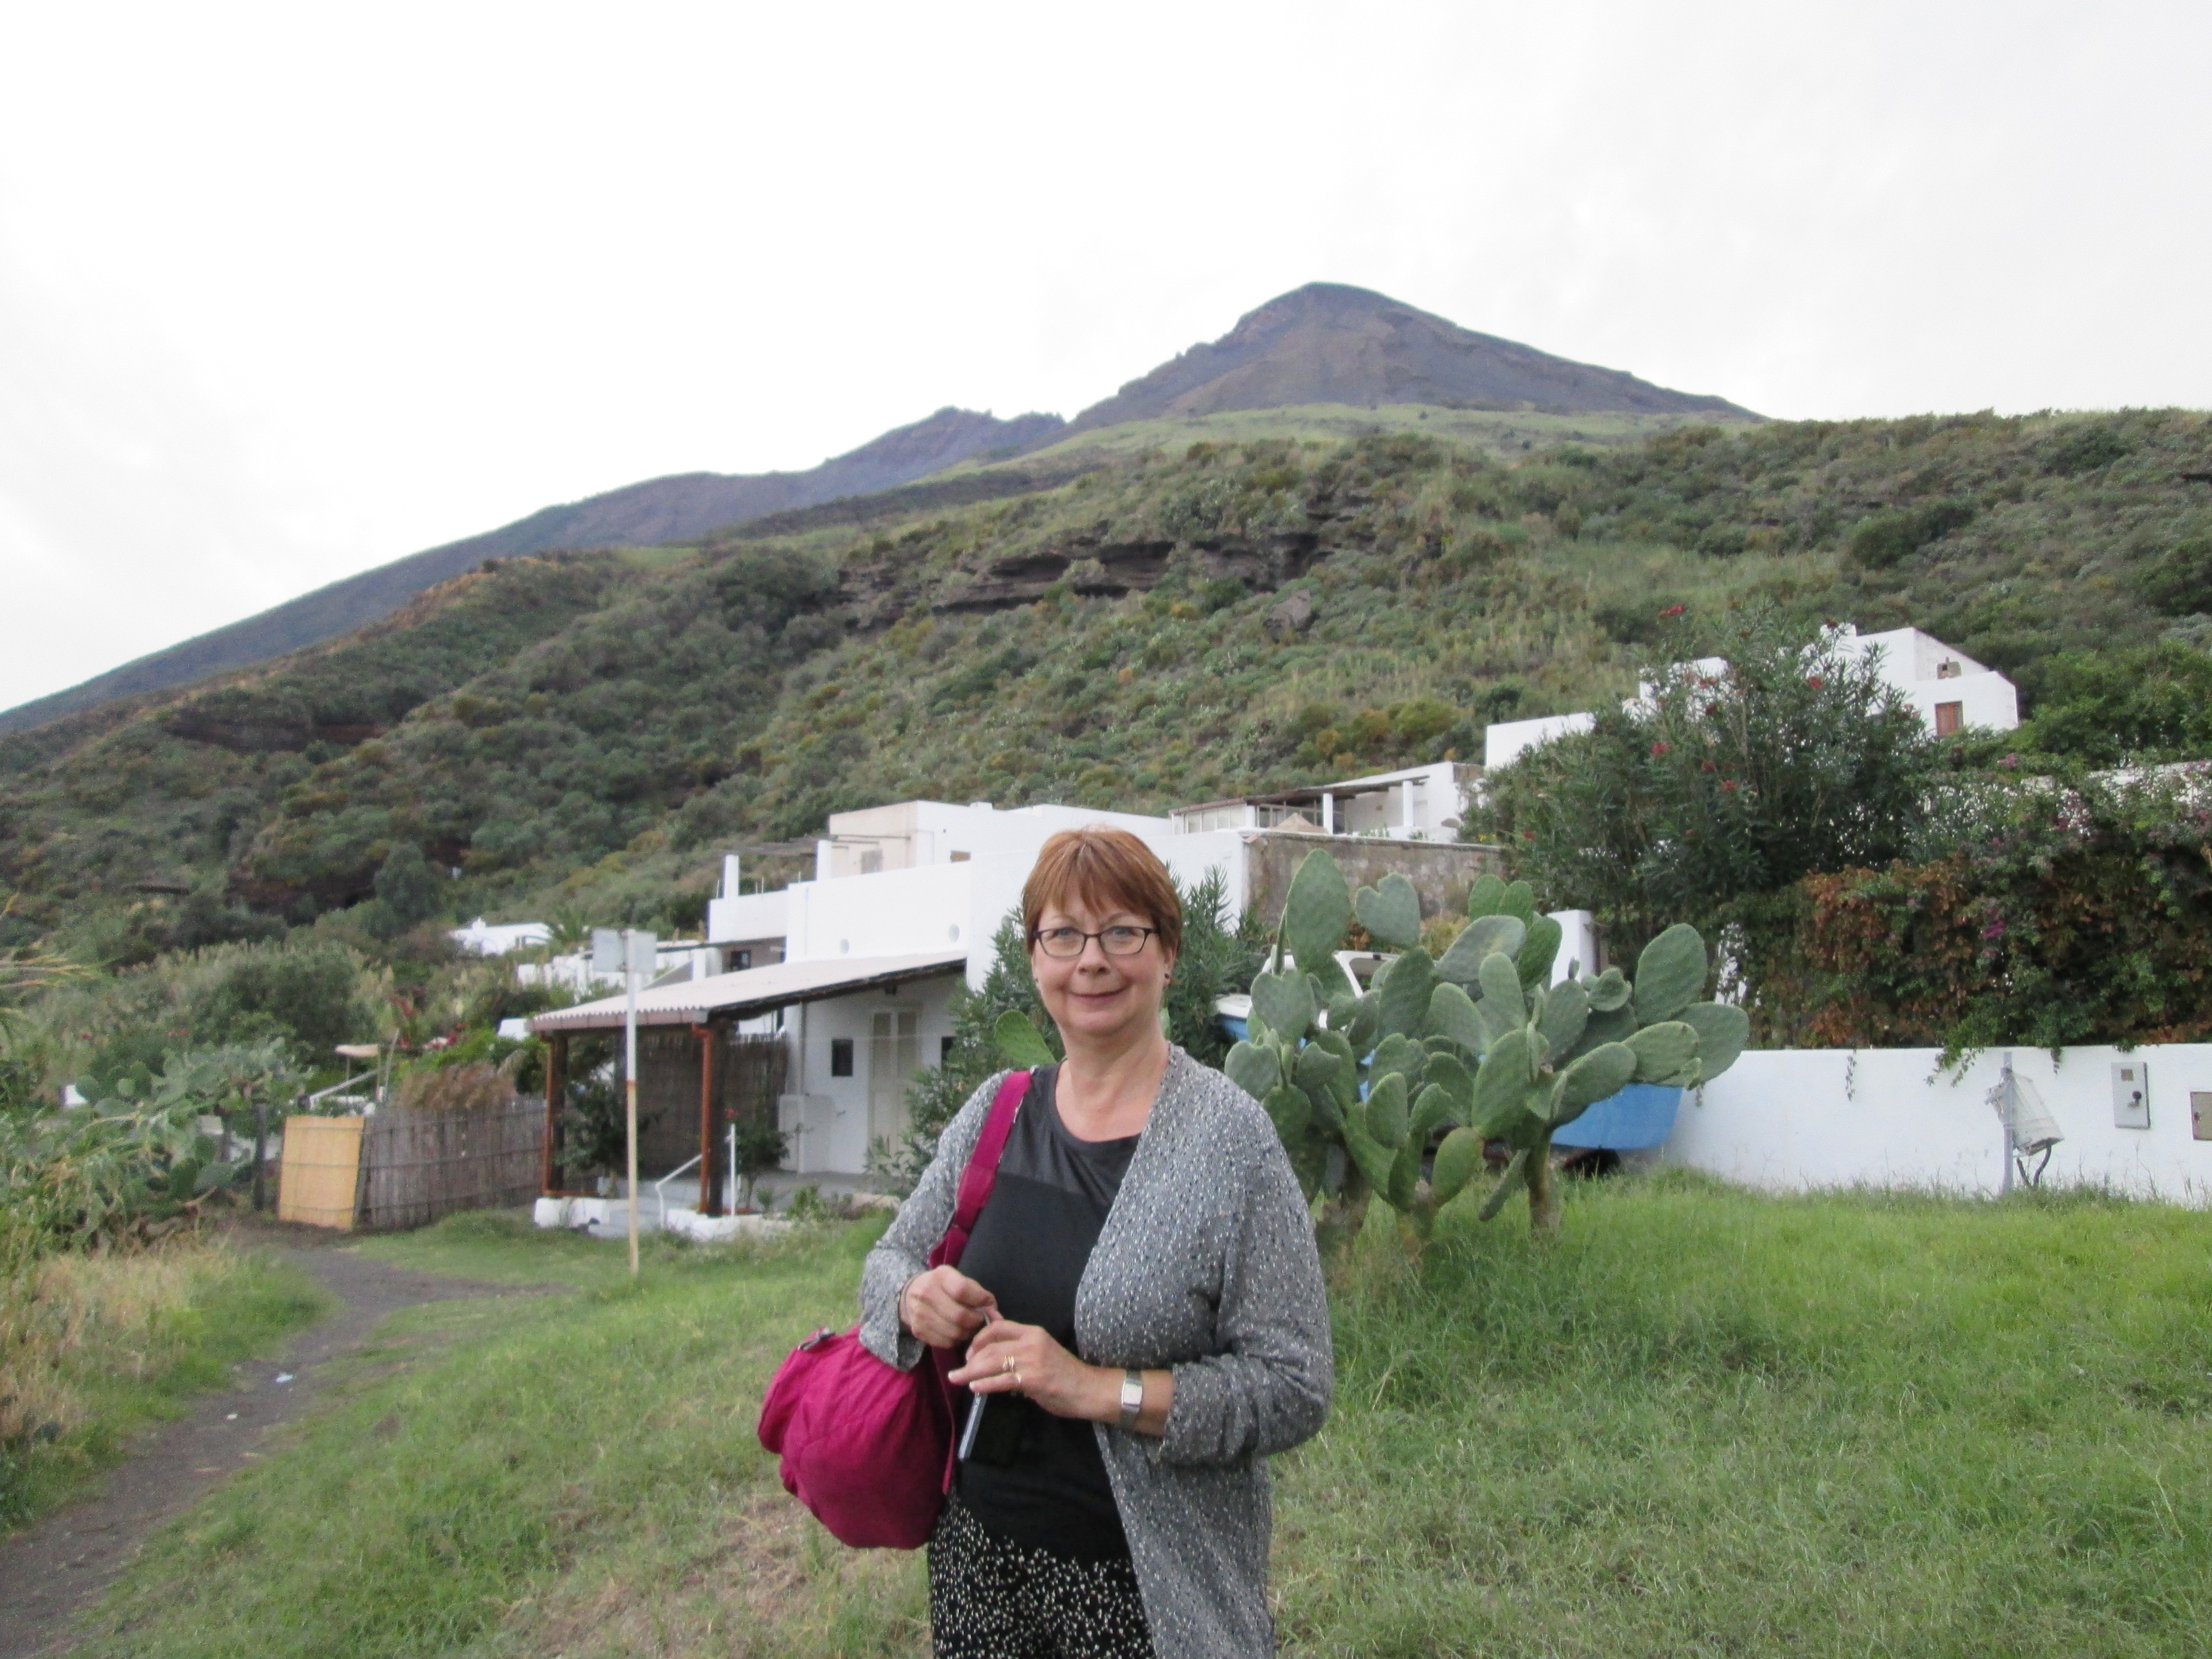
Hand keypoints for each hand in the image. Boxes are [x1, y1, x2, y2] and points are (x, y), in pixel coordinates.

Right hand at [900, 1266, 996, 1348]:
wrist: (910, 1295)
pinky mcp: (918, 1331)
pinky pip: (946, 1342)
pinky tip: (956, 1331)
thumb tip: (993, 1310)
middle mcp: (926, 1293)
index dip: (980, 1299)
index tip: (988, 1303)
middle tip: (979, 1319)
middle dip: (975, 1321)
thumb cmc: (942, 1286)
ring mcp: (920, 1314)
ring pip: (954, 1333)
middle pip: (959, 1316)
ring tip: (968, 1326)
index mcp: (940, 1276)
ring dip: (967, 1332)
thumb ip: (975, 1291)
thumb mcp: (957, 1278)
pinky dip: (956, 1340)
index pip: (962, 1290)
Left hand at [948, 1319, 1116, 1423]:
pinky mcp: (1033, 1379)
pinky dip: (986, 1384)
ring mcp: (1032, 1360)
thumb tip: (993, 1353)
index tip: (969, 1352)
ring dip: (971, 1372)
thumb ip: (1020, 1350)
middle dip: (970, 1358)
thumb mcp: (1042, 1353)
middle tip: (957, 1370)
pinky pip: (1003, 1380)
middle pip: (991, 1346)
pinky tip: (975, 1388)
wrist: (1089, 1389)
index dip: (979, 1337)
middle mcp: (1031, 1342)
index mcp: (1033, 1333)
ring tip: (957, 1379)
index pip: (998, 1327)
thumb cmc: (1065, 1374)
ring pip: (993, 1362)